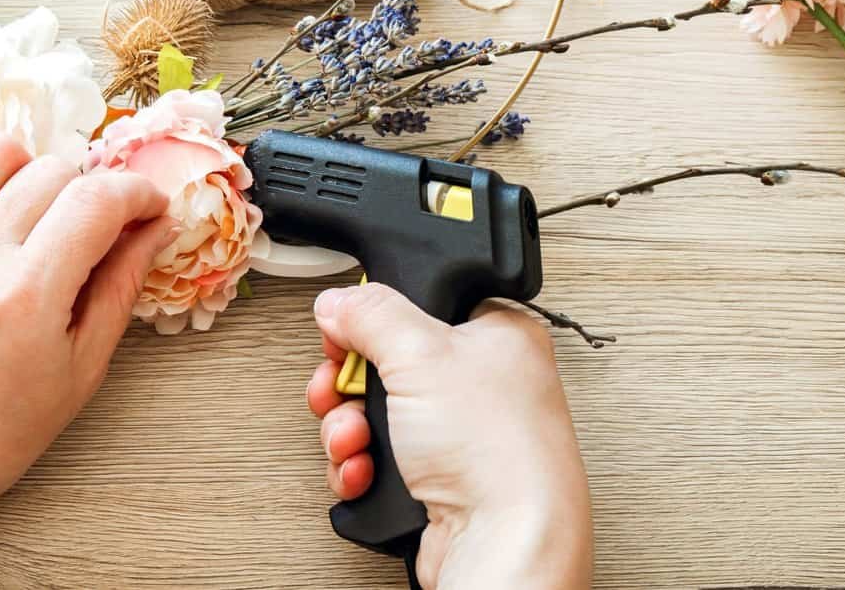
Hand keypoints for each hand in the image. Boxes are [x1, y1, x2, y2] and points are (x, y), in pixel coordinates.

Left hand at [0, 130, 175, 534]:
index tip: (150, 210)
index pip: (98, 200)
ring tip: (38, 210)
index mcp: (29, 294)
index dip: (138, 194)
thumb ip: (121, 288)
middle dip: (90, 190)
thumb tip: (157, 229)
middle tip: (96, 229)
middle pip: (54, 170)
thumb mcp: (81, 369)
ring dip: (30, 169)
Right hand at [307, 285, 593, 589]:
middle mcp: (481, 384)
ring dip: (348, 429)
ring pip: (375, 414)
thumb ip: (371, 313)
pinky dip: (360, 466)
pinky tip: (365, 470)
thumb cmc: (498, 451)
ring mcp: (458, 436)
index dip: (377, 317)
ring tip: (355, 439)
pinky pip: (378, 459)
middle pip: (386, 362)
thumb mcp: (421, 353)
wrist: (503, 544)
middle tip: (341, 387)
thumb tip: (340, 301)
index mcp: (497, 335)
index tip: (347, 331)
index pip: (422, 302)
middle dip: (348, 383)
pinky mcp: (436, 480)